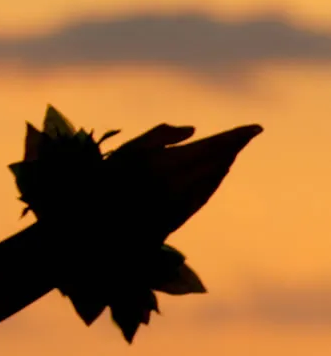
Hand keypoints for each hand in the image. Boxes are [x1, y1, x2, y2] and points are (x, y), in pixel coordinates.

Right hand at [107, 122, 262, 238]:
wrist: (97, 227)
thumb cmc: (105, 182)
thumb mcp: (125, 150)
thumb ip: (159, 136)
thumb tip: (193, 131)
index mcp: (167, 164)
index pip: (212, 147)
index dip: (236, 137)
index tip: (256, 128)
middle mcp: (180, 185)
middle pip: (217, 162)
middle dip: (233, 147)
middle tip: (247, 134)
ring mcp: (181, 203)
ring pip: (213, 178)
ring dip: (225, 162)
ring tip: (233, 149)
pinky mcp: (179, 217)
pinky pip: (205, 193)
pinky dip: (214, 179)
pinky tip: (218, 171)